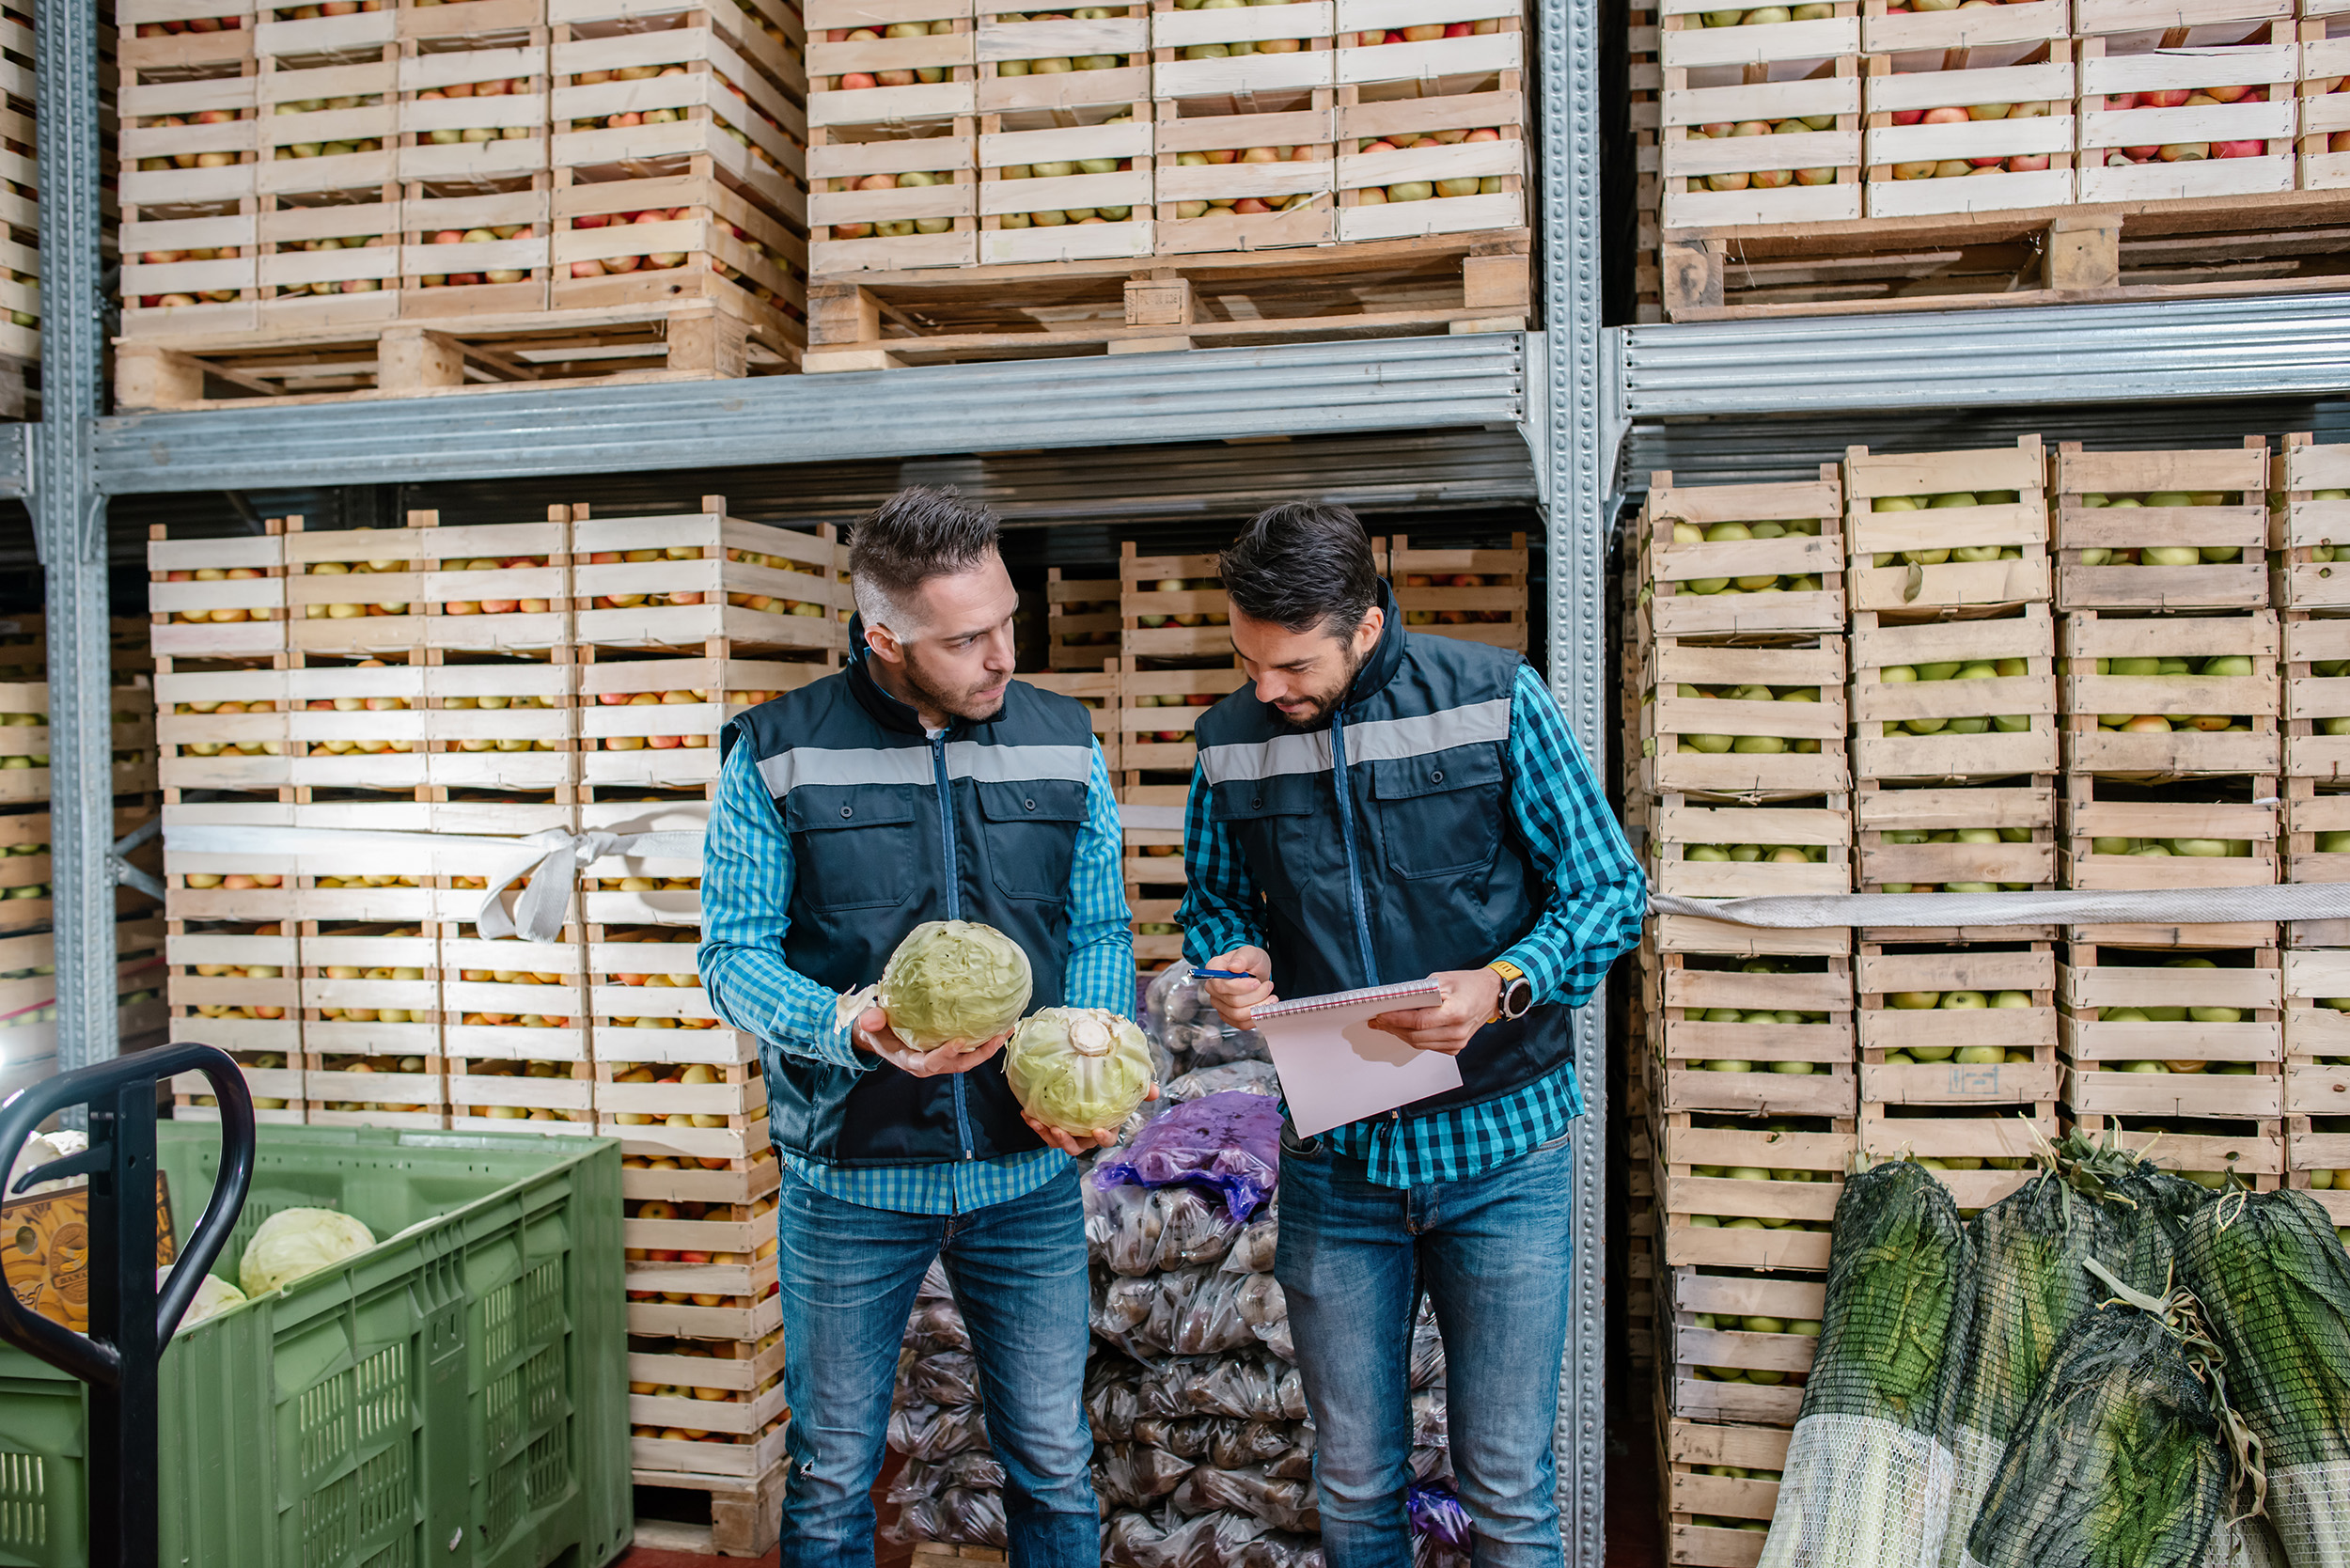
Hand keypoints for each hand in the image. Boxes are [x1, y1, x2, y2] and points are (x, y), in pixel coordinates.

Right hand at [853, 1007, 1009, 1076]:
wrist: (878, 1035)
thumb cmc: (875, 1029)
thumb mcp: (868, 1025)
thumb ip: (870, 1021)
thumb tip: (869, 1019)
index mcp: (911, 1061)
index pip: (930, 1063)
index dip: (945, 1054)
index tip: (960, 1041)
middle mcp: (929, 1064)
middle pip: (958, 1065)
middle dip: (980, 1054)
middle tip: (998, 1037)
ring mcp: (940, 1059)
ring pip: (968, 1058)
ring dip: (988, 1047)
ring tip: (1006, 1030)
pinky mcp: (947, 1052)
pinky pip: (968, 1049)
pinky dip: (984, 1040)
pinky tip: (999, 1025)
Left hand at [1021, 1081, 1162, 1155]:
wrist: (1083, 1082)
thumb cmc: (1108, 1089)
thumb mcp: (1124, 1088)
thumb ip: (1140, 1090)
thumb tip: (1155, 1091)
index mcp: (1105, 1128)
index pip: (1107, 1140)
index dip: (1103, 1138)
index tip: (1097, 1130)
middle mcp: (1085, 1135)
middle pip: (1077, 1147)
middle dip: (1066, 1142)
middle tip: (1058, 1130)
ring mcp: (1069, 1133)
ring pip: (1057, 1142)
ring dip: (1046, 1134)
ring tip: (1037, 1121)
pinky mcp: (1053, 1127)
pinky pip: (1043, 1130)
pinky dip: (1034, 1123)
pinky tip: (1026, 1112)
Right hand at [1201, 947, 1277, 1028]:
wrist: (1256, 972)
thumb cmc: (1251, 961)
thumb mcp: (1250, 952)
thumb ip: (1243, 957)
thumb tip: (1234, 967)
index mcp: (1214, 969)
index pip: (1221, 985)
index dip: (1241, 987)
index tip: (1257, 982)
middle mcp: (1213, 988)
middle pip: (1233, 1002)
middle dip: (1256, 996)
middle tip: (1268, 986)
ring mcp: (1219, 1003)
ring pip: (1238, 1015)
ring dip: (1258, 1007)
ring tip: (1270, 997)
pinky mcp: (1228, 1015)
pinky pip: (1241, 1024)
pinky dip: (1256, 1018)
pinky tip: (1264, 1007)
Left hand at [1369, 968, 1502, 1055]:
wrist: (1491, 994)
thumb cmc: (1467, 984)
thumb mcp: (1443, 979)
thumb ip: (1421, 991)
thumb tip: (1396, 1002)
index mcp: (1455, 1012)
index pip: (1418, 1022)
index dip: (1396, 1020)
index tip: (1379, 1016)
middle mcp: (1457, 1031)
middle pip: (1416, 1036)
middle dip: (1393, 1028)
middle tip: (1377, 1021)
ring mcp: (1458, 1042)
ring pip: (1420, 1044)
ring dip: (1401, 1035)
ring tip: (1386, 1025)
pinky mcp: (1456, 1047)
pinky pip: (1429, 1046)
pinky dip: (1414, 1039)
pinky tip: (1403, 1030)